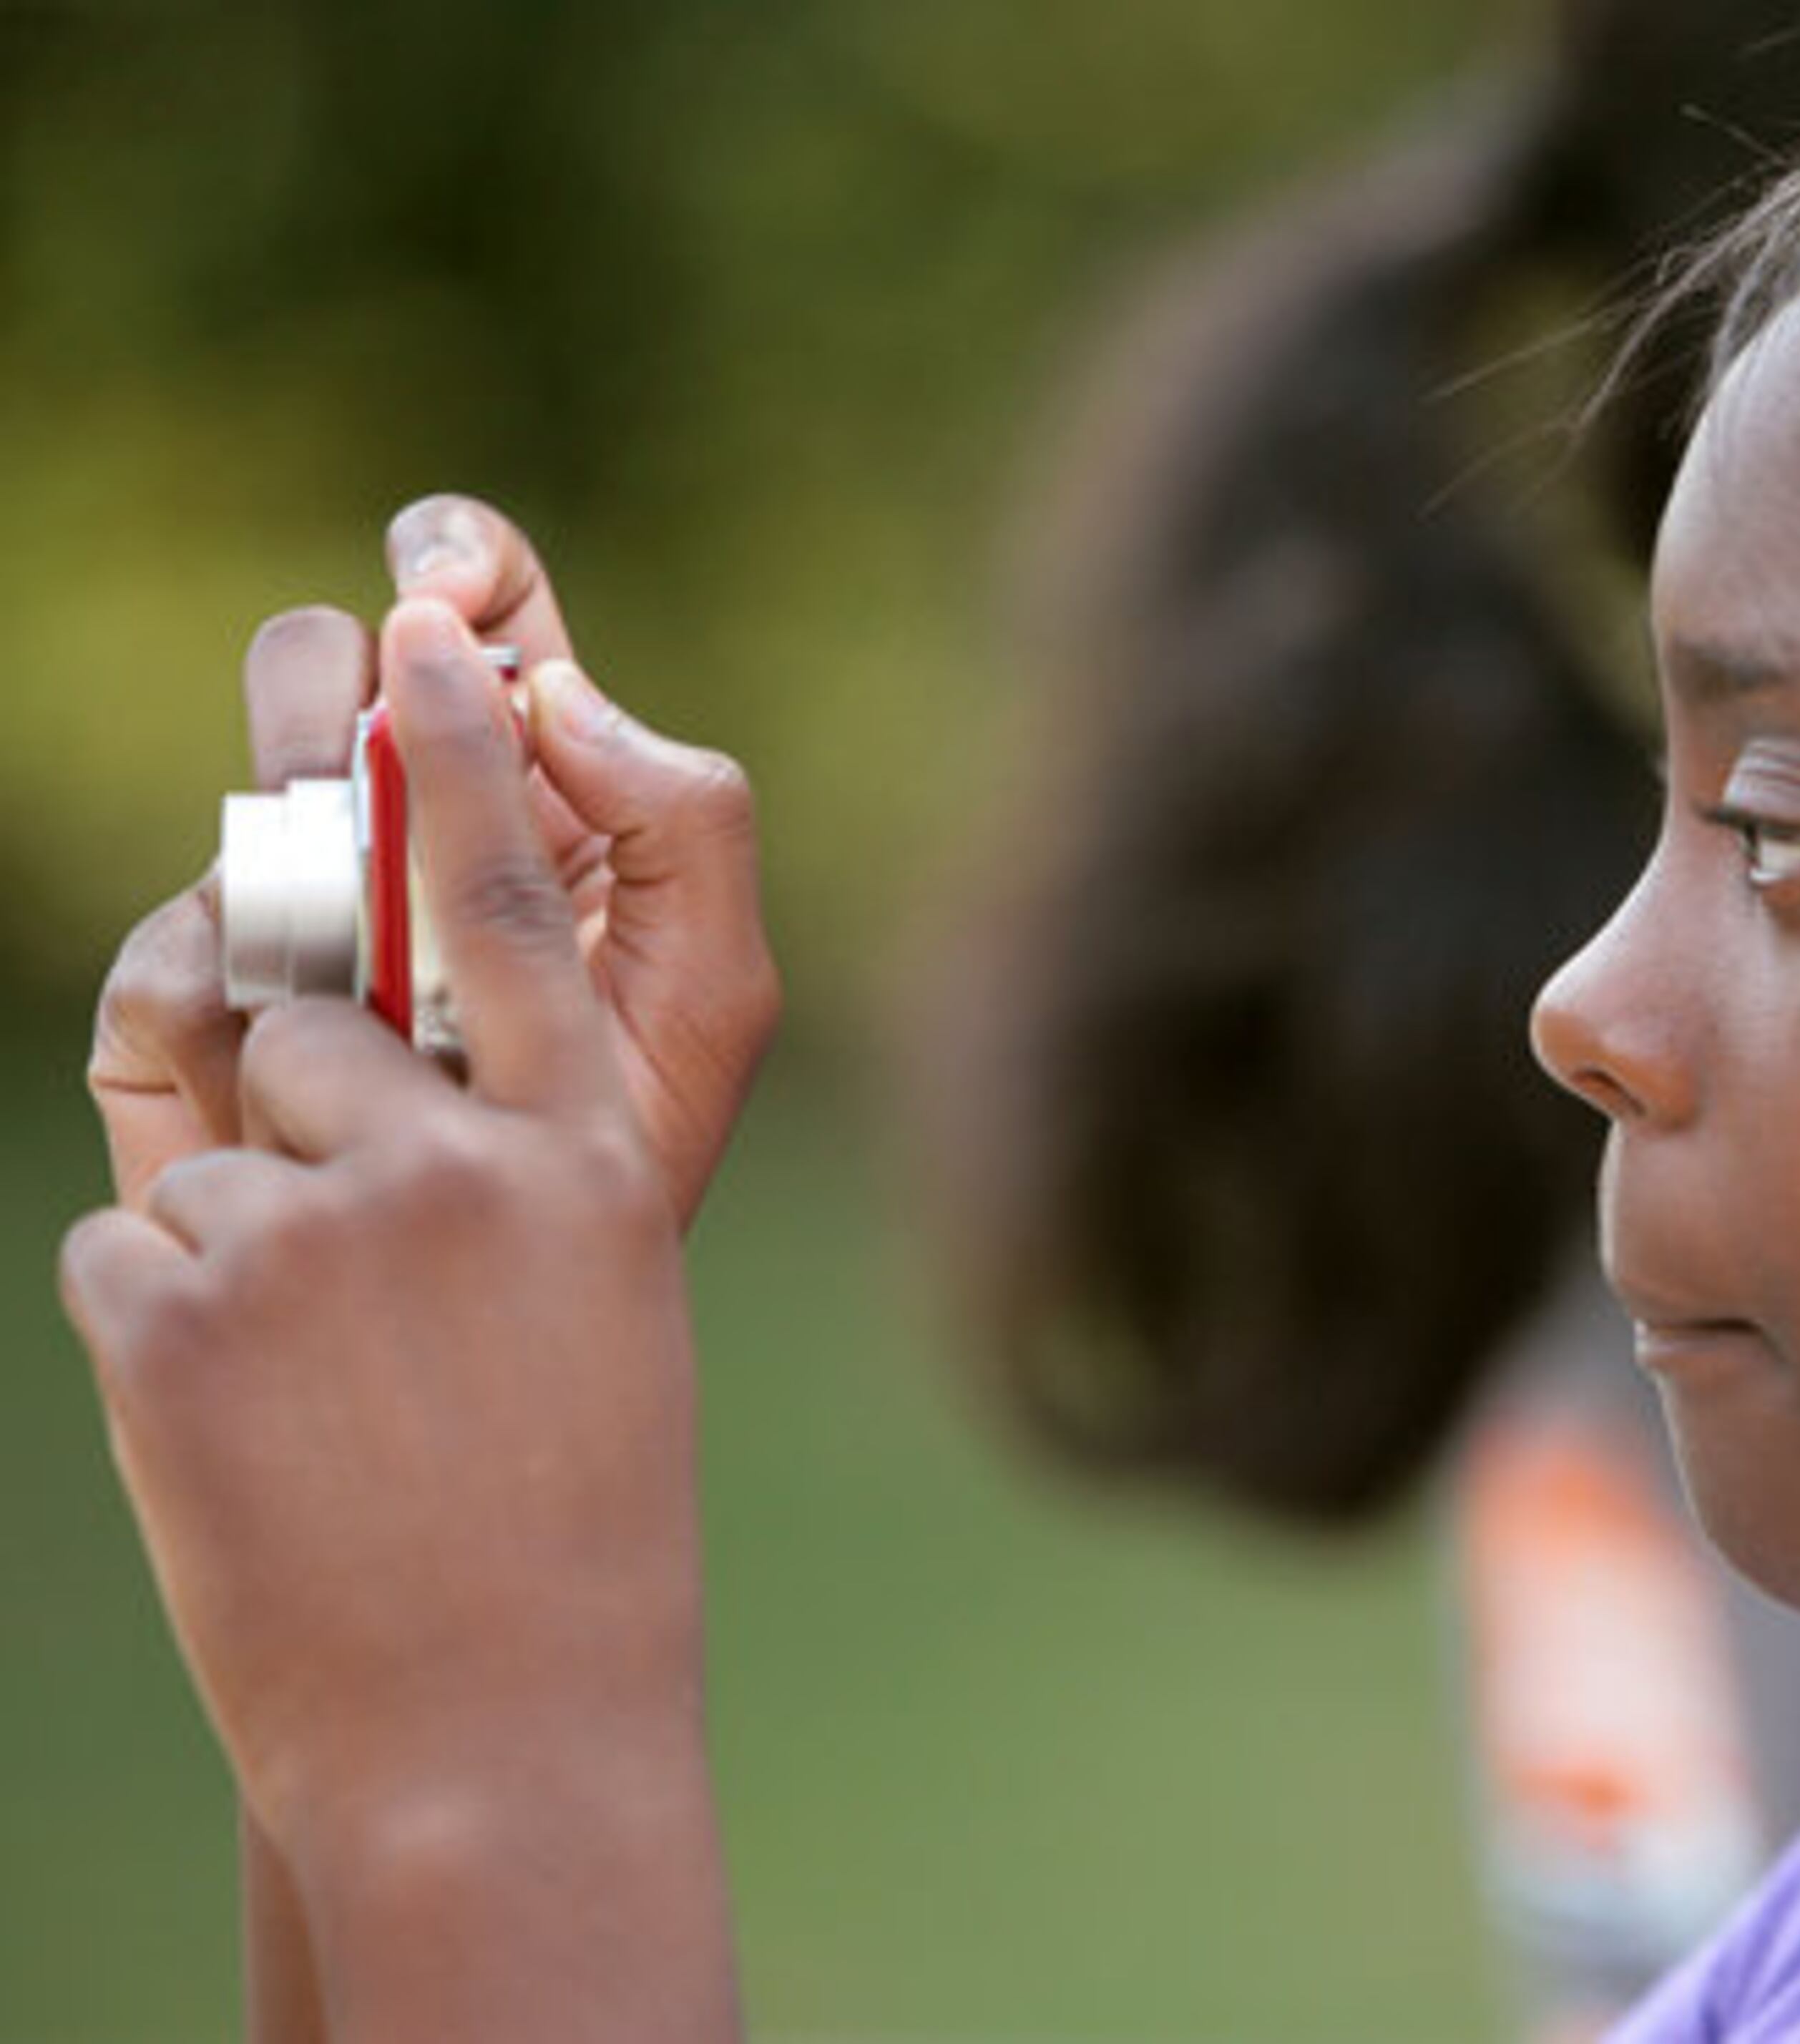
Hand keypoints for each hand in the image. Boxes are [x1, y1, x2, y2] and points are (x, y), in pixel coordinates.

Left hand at [62, 604, 741, 2039]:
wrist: (495, 1730)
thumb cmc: (565, 1515)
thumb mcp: (586, 1303)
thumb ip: (497, 1152)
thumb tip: (358, 1039)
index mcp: (586, 1154)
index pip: (515, 901)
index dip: (463, 756)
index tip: (422, 631)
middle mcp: (458, 1161)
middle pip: (312, 1014)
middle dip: (297, 1097)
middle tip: (343, 1238)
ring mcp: (316, 1230)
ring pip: (206, 1136)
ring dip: (230, 1237)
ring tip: (313, 1389)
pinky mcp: (173, 1310)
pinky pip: (126, 1235)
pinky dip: (161, 1319)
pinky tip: (248, 1432)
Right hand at [88, 495, 778, 1227]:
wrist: (517, 1315)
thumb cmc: (628, 1142)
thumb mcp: (713, 988)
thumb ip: (684, 822)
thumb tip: (556, 691)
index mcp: (526, 792)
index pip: (472, 609)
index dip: (451, 560)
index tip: (447, 604)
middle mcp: (388, 827)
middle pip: (316, 663)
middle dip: (337, 701)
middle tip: (386, 793)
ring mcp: (277, 910)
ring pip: (242, 811)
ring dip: (318, 891)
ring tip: (403, 1014)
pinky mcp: (184, 1013)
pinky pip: (179, 965)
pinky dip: (256, 1031)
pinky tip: (324, 1107)